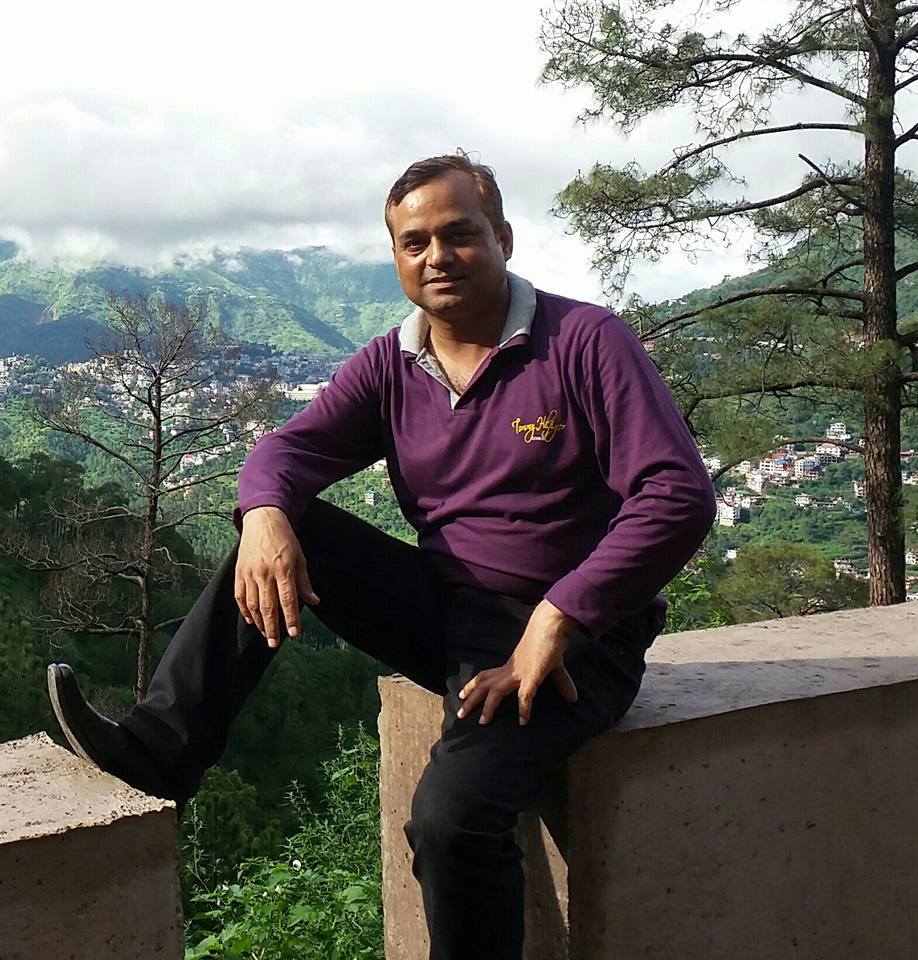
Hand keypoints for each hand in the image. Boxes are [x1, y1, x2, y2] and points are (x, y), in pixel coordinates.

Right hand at [234, 506, 318, 648]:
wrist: (262, 520)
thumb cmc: (284, 539)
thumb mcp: (300, 557)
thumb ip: (304, 582)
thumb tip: (314, 601)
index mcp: (283, 569)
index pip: (288, 599)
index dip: (291, 618)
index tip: (294, 633)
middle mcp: (264, 573)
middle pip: (268, 607)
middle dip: (272, 628)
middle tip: (274, 644)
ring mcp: (249, 573)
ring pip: (252, 604)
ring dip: (259, 622)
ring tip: (265, 635)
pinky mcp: (239, 572)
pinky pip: (239, 596)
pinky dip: (244, 611)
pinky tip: (251, 620)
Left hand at [457, 600, 578, 726]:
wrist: (550, 624)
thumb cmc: (549, 640)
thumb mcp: (554, 666)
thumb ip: (561, 682)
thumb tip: (573, 698)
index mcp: (511, 666)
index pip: (486, 676)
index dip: (473, 686)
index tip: (462, 695)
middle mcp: (511, 669)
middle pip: (484, 685)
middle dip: (471, 699)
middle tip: (459, 714)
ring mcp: (519, 672)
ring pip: (496, 691)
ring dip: (488, 707)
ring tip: (482, 722)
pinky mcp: (532, 675)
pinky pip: (524, 696)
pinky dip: (523, 709)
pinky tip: (523, 721)